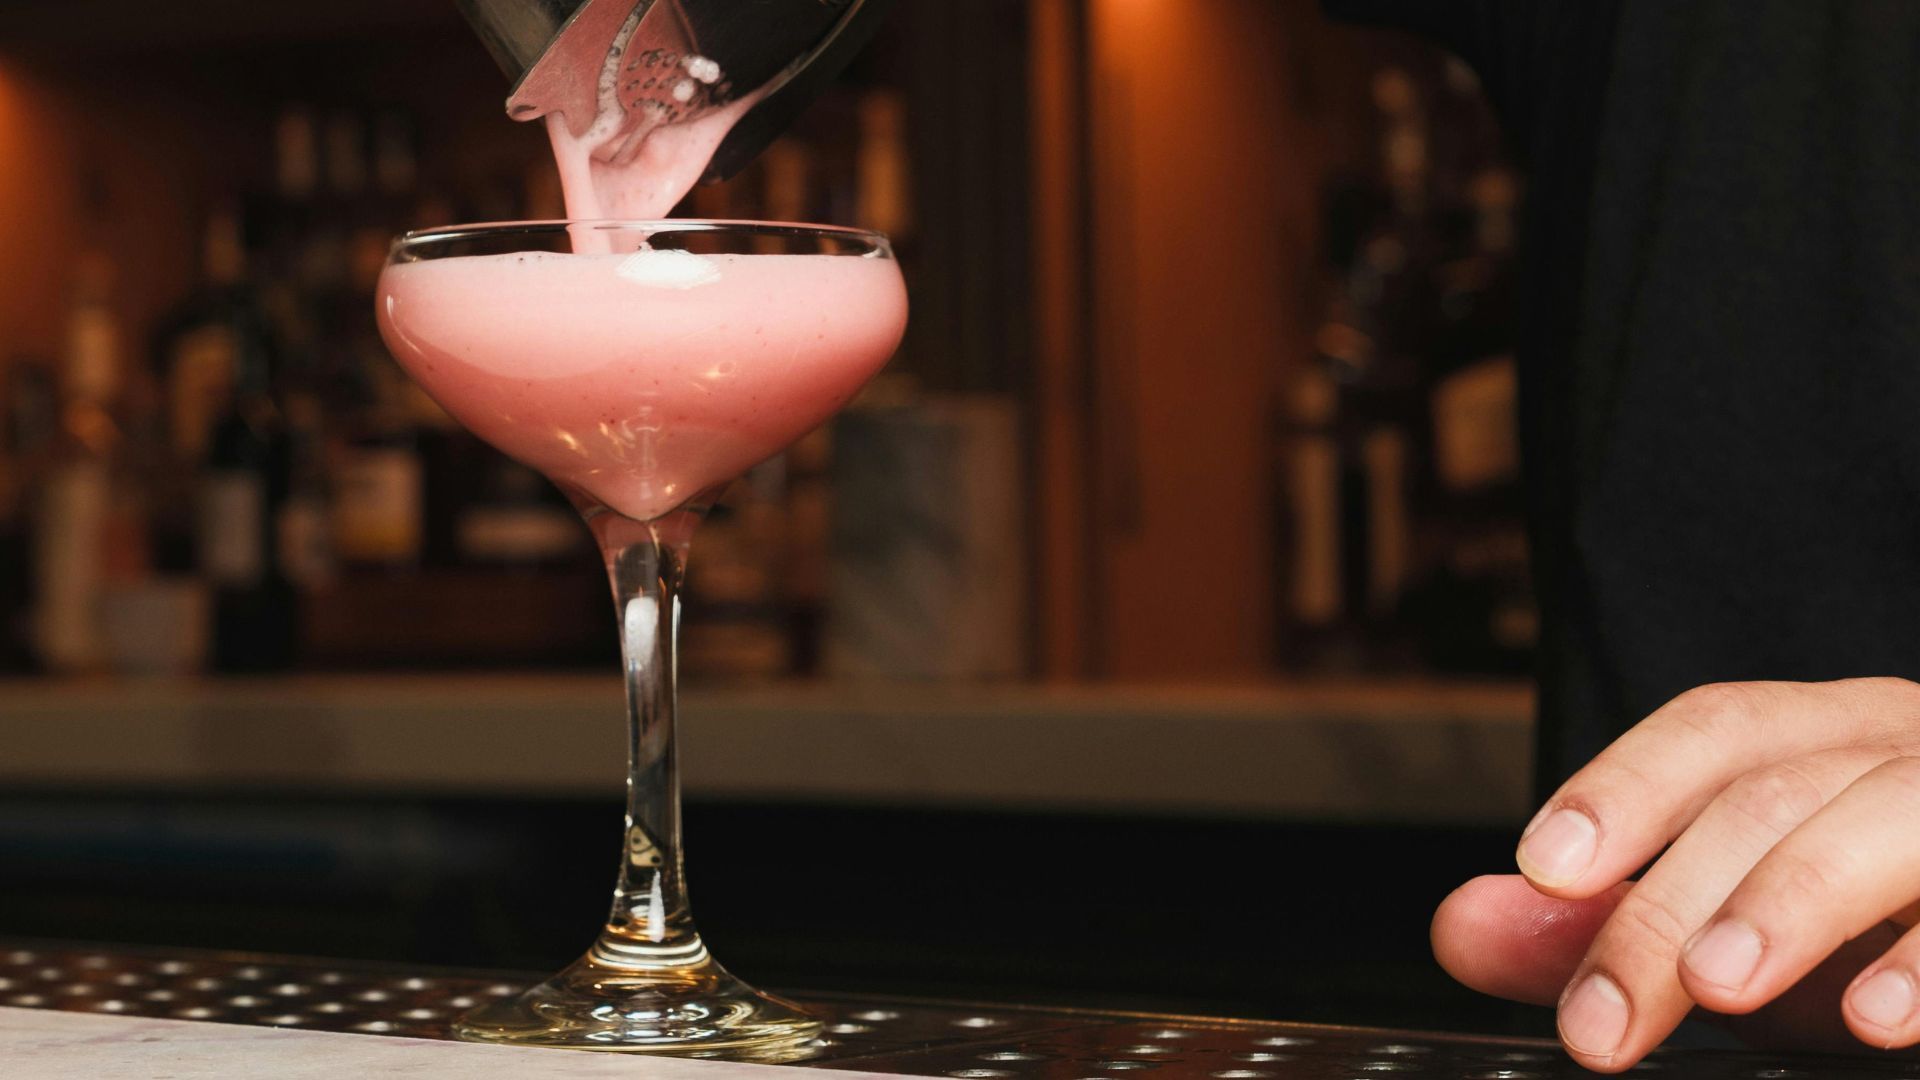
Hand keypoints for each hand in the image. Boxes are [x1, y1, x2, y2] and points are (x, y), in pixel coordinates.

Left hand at [1431, 678, 1919, 1070]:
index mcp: (1829, 737)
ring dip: (1796, 901)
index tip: (1542, 867)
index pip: (1715, 731)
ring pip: (1892, 818)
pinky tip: (1877, 1023)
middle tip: (1600, 1025)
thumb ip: (1601, 932)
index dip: (1624, 787)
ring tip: (1718, 988)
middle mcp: (1910, 748)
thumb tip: (1458, 927)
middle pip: (1774, 792)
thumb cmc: (1888, 929)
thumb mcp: (1740, 932)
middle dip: (1672, 904)